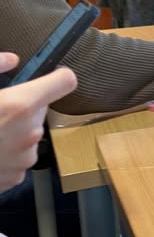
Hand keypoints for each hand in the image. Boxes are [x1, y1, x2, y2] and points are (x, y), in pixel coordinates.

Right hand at [0, 52, 77, 191]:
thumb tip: (11, 59)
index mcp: (21, 106)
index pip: (64, 82)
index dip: (57, 77)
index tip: (52, 77)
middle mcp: (30, 132)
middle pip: (40, 110)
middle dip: (23, 107)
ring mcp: (24, 158)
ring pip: (28, 135)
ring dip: (13, 132)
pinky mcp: (15, 178)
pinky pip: (17, 158)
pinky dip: (5, 154)